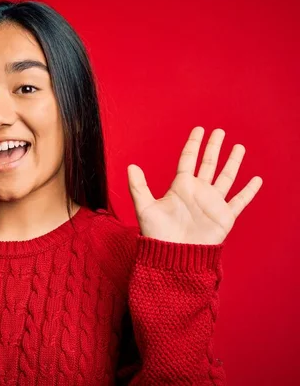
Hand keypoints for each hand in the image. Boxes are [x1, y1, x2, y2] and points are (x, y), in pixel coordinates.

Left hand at [127, 126, 262, 244]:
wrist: (174, 256)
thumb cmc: (157, 234)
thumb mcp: (145, 207)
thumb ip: (138, 186)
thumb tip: (130, 166)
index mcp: (181, 186)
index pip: (188, 159)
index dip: (194, 144)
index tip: (199, 129)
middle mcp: (198, 192)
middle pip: (208, 164)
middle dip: (214, 147)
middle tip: (220, 131)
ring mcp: (212, 203)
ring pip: (226, 177)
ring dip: (233, 163)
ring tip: (239, 147)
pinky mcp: (224, 216)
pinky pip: (239, 201)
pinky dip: (249, 191)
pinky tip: (257, 179)